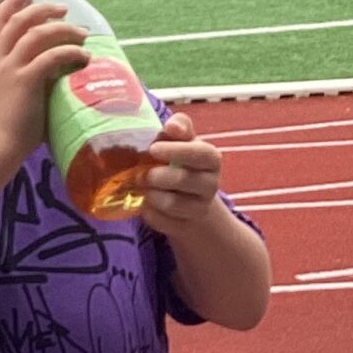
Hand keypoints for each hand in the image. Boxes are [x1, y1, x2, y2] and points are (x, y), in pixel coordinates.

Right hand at [0, 0, 89, 160]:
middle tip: (63, 9)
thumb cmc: (10, 122)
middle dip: (42, 9)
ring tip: (81, 33)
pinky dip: (70, 52)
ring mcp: (10, 68)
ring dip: (62, 29)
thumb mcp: (9, 87)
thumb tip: (53, 60)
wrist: (0, 144)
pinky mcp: (25, 81)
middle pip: (18, 21)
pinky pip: (50, 56)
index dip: (11, 4)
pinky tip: (84, 56)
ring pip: (36, 33)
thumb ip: (23, 70)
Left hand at [139, 112, 223, 237]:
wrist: (190, 200)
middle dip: (156, 176)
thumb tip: (171, 126)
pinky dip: (148, 212)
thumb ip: (179, 128)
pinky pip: (161, 221)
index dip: (176, 151)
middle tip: (141, 173)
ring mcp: (200, 208)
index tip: (153, 149)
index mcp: (211, 159)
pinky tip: (146, 204)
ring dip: (151, 195)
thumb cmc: (181, 162)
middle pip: (183, 180)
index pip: (200, 154)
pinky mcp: (185, 227)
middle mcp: (211, 184)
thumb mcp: (182, 141)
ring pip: (172, 203)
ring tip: (144, 188)